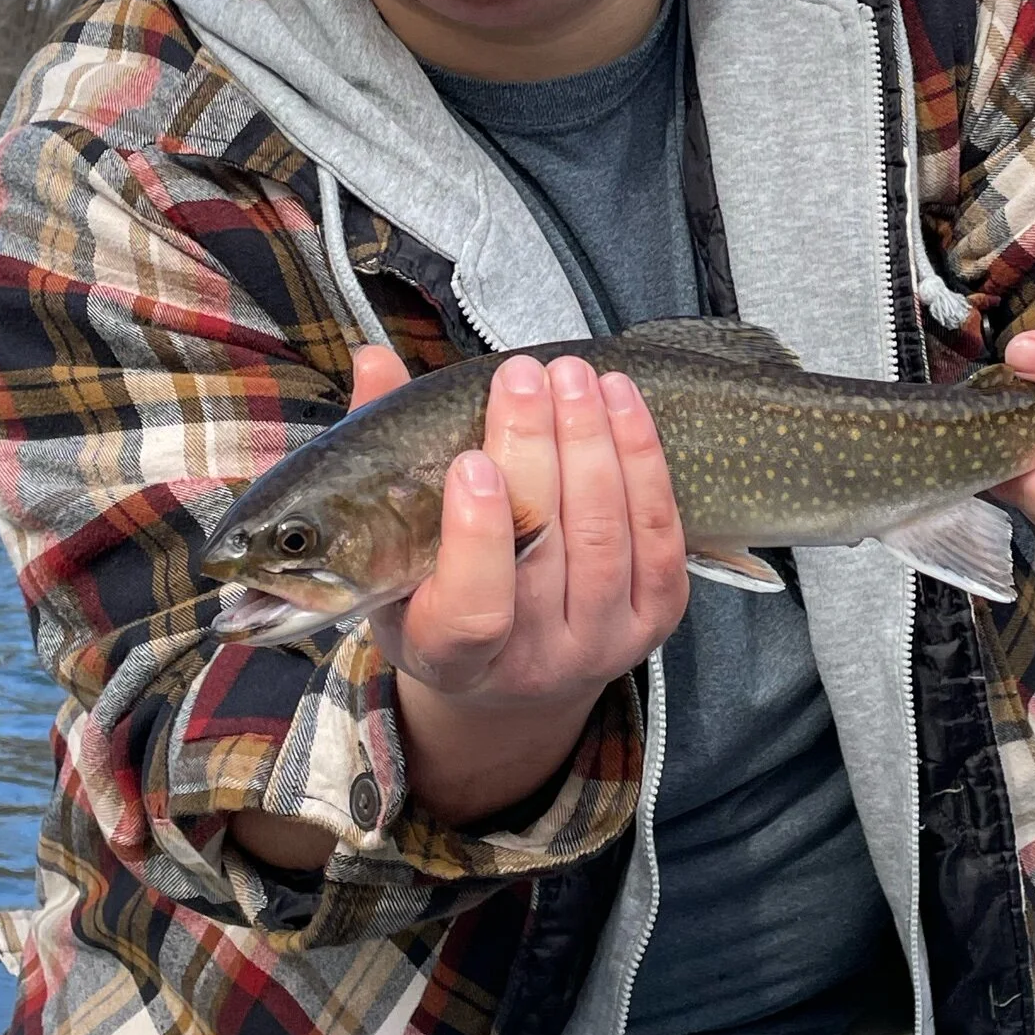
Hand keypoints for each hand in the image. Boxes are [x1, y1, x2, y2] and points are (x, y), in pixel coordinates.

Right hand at [351, 343, 687, 822]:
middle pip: (547, 550)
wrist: (514, 674)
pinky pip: (660, 537)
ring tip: (573, 375)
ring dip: (593, 442)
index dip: (478, 537)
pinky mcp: (654, 622)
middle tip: (523, 375)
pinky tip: (622, 403)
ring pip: (606, 536)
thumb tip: (374, 360)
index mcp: (449, 658)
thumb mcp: (388, 555)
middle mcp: (533, 666)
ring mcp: (600, 646)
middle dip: (537, 449)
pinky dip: (644, 462)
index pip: (474, 610)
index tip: (473, 461)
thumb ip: (382, 460)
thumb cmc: (438, 600)